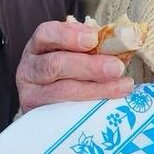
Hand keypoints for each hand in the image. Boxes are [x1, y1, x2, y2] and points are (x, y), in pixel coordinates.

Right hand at [16, 20, 134, 112]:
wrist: (44, 105)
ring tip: (123, 86)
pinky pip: (65, 114)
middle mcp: (29, 69)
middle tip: (116, 68)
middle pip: (55, 65)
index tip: (93, 39)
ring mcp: (31, 95)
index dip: (68, 35)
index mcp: (38, 46)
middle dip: (89, 66)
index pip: (46, 34)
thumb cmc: (66, 71)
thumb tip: (118, 41)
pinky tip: (110, 105)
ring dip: (96, 88)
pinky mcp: (38, 118)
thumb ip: (90, 46)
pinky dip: (89, 108)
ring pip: (61, 91)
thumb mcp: (72, 52)